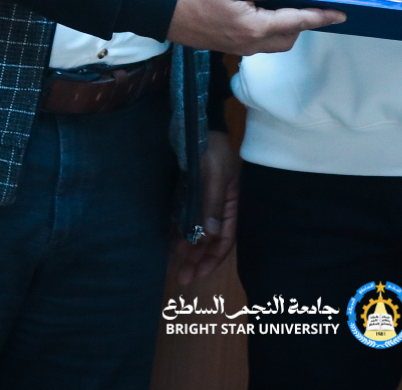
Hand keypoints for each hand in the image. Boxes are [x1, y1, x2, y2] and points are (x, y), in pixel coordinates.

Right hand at [166, 0, 343, 54]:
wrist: (159, 8)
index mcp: (253, 28)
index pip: (297, 23)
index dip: (320, 17)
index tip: (340, 14)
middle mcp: (249, 44)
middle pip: (289, 37)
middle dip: (304, 22)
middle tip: (312, 0)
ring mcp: (238, 47)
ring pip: (275, 41)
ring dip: (287, 26)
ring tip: (290, 2)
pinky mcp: (229, 44)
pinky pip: (259, 40)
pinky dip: (271, 28)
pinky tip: (266, 8)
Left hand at [172, 131, 238, 285]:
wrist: (196, 123)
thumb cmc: (211, 149)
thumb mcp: (213, 176)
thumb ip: (211, 204)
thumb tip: (210, 235)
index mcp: (232, 202)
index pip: (225, 237)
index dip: (213, 257)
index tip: (199, 274)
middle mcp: (218, 205)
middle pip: (209, 238)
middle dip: (197, 258)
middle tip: (182, 277)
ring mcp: (202, 199)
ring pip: (195, 230)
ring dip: (186, 247)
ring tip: (174, 264)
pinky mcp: (187, 193)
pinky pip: (183, 217)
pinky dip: (177, 231)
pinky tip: (169, 242)